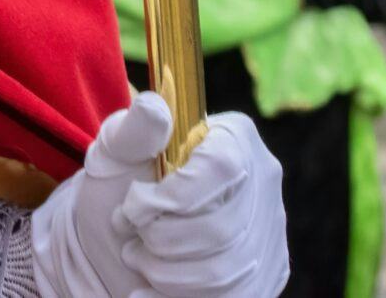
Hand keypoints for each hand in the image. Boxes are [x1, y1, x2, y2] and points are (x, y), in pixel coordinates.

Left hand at [30, 92, 287, 297]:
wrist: (121, 239)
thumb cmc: (120, 186)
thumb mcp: (115, 153)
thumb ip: (132, 131)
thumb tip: (153, 107)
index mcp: (233, 137)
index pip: (221, 169)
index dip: (172, 198)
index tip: (132, 208)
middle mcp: (263, 180)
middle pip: (223, 227)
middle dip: (161, 239)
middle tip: (130, 233)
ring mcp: (270, 230)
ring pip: (225, 271)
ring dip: (165, 272)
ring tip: (138, 257)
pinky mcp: (267, 273)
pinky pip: (231, 297)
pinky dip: (178, 296)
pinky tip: (150, 287)